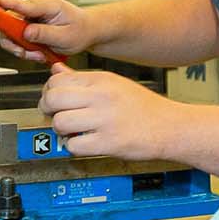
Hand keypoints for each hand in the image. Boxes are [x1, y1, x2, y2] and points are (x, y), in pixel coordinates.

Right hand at [0, 0, 92, 61]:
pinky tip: (38, 52)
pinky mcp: (26, 23)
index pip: (22, 5)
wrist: (85, 30)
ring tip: (39, 54)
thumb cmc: (79, 29)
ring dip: (22, 49)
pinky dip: (25, 49)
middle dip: (16, 43)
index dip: (6, 6)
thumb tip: (26, 33)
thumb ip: (44, 33)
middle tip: (30, 54)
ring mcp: (29, 14)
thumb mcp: (65, 36)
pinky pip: (16, 37)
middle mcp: (34, 6)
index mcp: (47, 5)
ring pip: (11, 33)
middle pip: (10, 22)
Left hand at [39, 67, 188, 159]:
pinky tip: (85, 143)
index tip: (54, 101)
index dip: (49, 92)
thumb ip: (82, 80)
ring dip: (61, 130)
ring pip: (60, 122)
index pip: (57, 79)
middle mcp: (102, 96)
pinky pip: (74, 146)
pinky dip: (74, 147)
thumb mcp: (113, 84)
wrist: (171, 127)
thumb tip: (56, 72)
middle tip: (56, 115)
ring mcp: (105, 120)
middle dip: (48, 109)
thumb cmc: (143, 107)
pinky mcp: (109, 143)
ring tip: (73, 131)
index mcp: (101, 80)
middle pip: (53, 99)